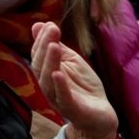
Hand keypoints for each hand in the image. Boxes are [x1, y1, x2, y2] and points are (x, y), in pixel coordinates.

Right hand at [30, 22, 117, 138]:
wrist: (100, 115)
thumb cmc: (84, 87)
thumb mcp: (71, 61)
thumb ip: (57, 45)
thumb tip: (39, 24)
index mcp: (47, 73)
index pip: (38, 55)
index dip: (41, 40)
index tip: (49, 24)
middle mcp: (49, 86)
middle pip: (39, 66)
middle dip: (44, 46)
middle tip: (52, 29)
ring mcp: (58, 99)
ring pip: (47, 81)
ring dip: (50, 62)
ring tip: (53, 45)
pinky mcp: (72, 110)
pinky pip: (63, 98)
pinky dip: (59, 86)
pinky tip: (58, 73)